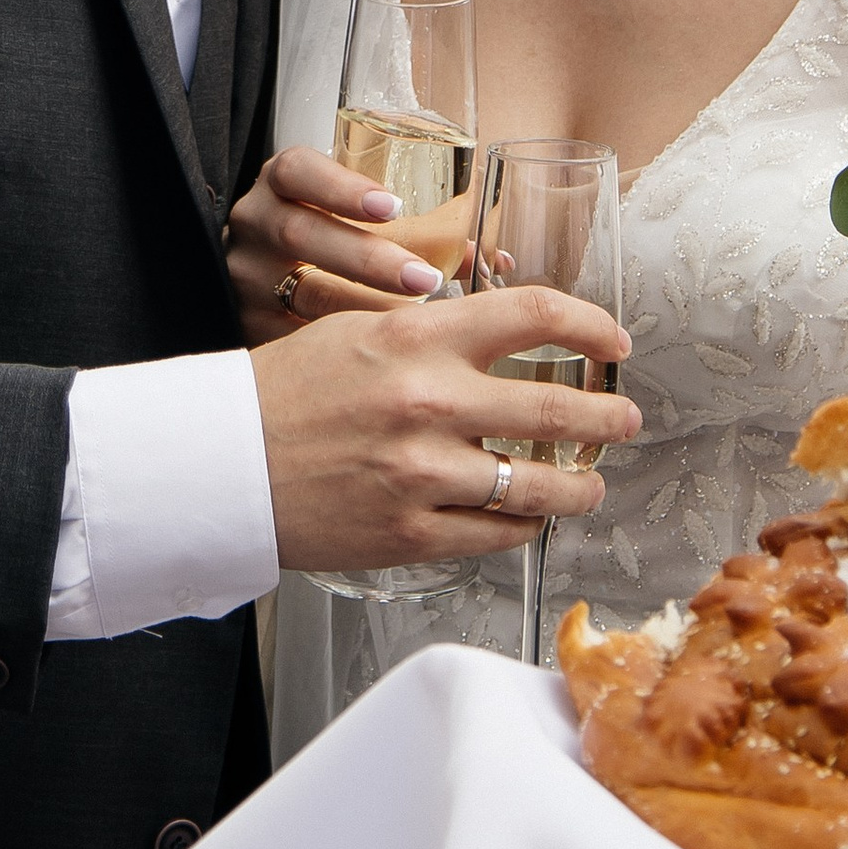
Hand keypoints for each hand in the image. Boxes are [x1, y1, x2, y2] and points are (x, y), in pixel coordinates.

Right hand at [228, 147, 461, 341]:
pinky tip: (375, 361)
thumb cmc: (328, 241)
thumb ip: (418, 232)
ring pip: (299, 291)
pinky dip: (337, 348)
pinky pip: (293, 338)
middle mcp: (256, 224)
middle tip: (424, 277)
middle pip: (300, 232)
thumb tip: (496, 262)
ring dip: (362, 306)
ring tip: (411, 324)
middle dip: (366, 257)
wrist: (262, 284)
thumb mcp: (354, 219)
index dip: (342, 186)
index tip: (391, 206)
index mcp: (282, 186)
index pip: (298, 170)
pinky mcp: (248, 324)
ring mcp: (247, 277)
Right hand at [253, 284, 636, 571]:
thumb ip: (432, 333)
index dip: (591, 326)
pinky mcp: (412, 533)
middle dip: (610, 417)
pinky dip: (524, 527)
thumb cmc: (283, 393)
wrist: (221, 464)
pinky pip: (498, 534)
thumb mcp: (358, 331)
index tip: (613, 340)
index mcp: (416, 335)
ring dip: (581, 486)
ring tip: (591, 484)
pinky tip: (529, 519)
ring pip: (542, 485)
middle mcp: (430, 401)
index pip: (536, 314)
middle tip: (626, 419)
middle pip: (560, 407)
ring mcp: (424, 473)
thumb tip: (504, 336)